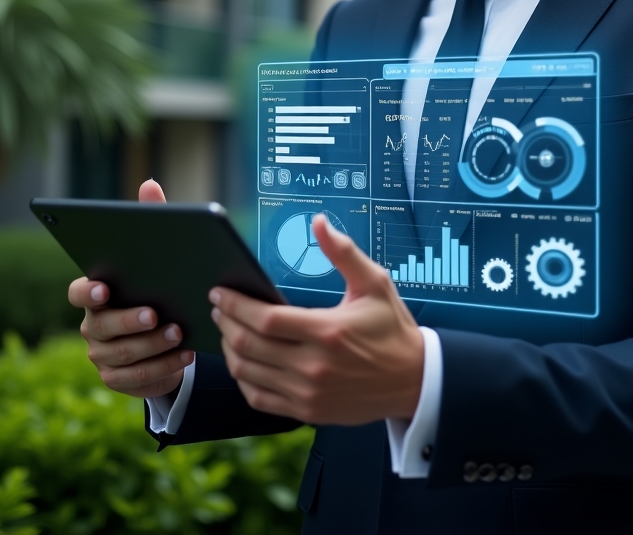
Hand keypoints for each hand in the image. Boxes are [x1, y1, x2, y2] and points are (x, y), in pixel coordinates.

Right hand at [68, 179, 194, 397]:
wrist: (168, 335)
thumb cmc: (160, 286)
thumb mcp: (158, 255)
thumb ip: (152, 219)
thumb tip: (149, 184)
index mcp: (97, 293)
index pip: (77, 292)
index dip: (87, 291)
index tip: (104, 288)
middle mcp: (93, 325)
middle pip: (102, 326)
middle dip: (129, 321)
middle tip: (155, 315)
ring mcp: (103, 355)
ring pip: (121, 354)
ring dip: (151, 345)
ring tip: (179, 332)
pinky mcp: (118, 379)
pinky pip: (136, 378)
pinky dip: (162, 366)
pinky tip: (186, 354)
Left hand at [210, 214, 423, 425]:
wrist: (413, 380)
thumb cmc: (392, 328)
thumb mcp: (374, 284)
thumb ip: (343, 252)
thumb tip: (319, 222)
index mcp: (327, 331)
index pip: (265, 319)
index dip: (236, 305)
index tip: (221, 292)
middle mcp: (314, 366)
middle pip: (249, 345)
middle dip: (226, 322)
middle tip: (219, 306)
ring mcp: (308, 393)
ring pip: (248, 373)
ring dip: (229, 349)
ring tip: (226, 329)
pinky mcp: (307, 411)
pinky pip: (259, 398)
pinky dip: (243, 378)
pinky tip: (242, 361)